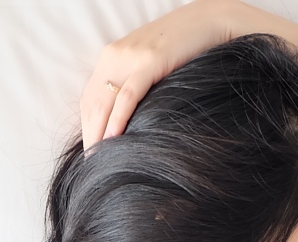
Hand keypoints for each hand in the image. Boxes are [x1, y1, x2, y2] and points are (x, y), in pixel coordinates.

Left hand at [78, 0, 297, 149]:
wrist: (211, 20)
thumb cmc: (186, 47)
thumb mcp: (153, 63)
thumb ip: (137, 82)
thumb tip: (132, 117)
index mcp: (112, 55)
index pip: (90, 98)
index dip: (86, 126)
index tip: (90, 150)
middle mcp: (114, 55)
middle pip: (92, 103)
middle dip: (89, 134)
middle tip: (92, 163)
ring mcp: (130, 57)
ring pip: (104, 101)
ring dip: (98, 132)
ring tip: (99, 159)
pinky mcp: (149, 62)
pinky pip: (127, 96)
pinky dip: (117, 119)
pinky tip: (113, 138)